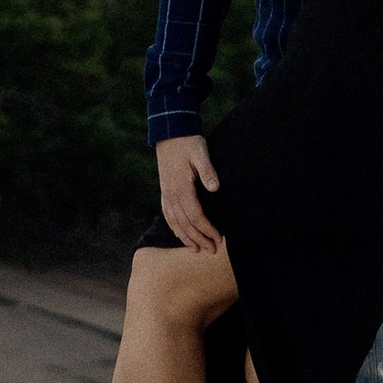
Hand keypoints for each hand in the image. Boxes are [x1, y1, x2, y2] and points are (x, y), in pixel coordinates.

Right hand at [155, 131, 223, 253]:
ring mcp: (166, 193)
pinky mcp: (164, 190)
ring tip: (196, 249)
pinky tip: (179, 233)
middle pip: (185, 223)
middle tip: (211, 250)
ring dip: (186, 237)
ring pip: (175, 222)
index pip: (196, 216)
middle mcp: (171, 194)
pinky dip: (174, 227)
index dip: (207, 229)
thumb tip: (215, 188)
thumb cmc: (188, 142)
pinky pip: (167, 214)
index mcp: (181, 187)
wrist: (170, 131)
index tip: (218, 238)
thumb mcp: (200, 153)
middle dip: (199, 239)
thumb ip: (208, 171)